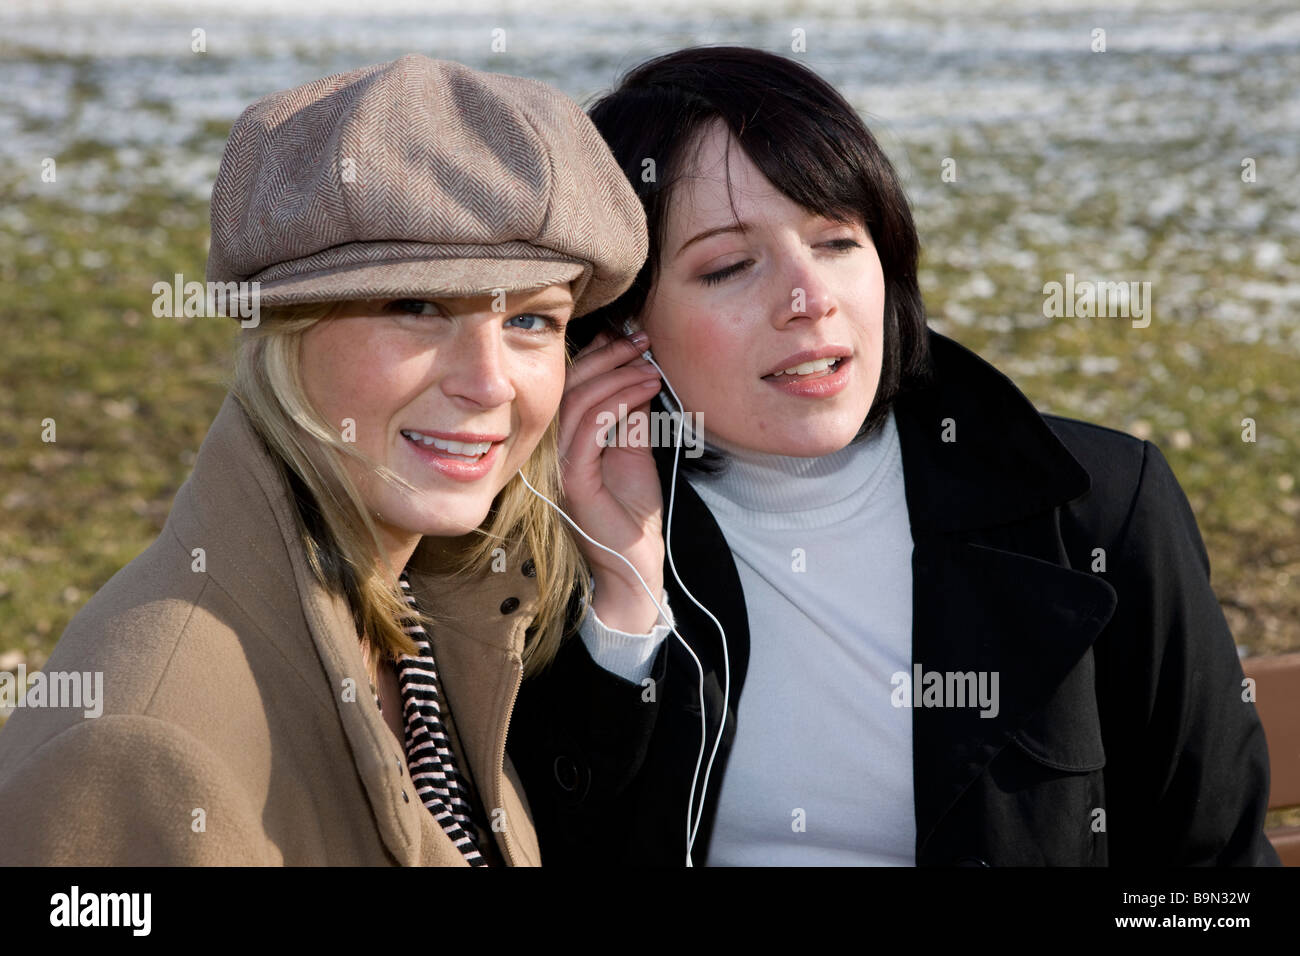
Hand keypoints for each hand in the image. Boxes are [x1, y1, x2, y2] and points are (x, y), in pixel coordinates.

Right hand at [557, 327, 666, 633]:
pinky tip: (641, 393)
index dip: (601, 354)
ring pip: (579, 403)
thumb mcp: (634, 451)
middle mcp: (556, 447)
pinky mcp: (573, 480)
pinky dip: (616, 405)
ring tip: (650, 368)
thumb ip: (630, 415)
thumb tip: (637, 372)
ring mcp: (560, 463)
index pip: (575, 384)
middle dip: (609, 357)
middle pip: (572, 386)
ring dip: (617, 378)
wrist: (635, 563)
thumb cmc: (634, 512)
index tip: (633, 336)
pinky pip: (588, 431)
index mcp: (567, 437)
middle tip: (642, 342)